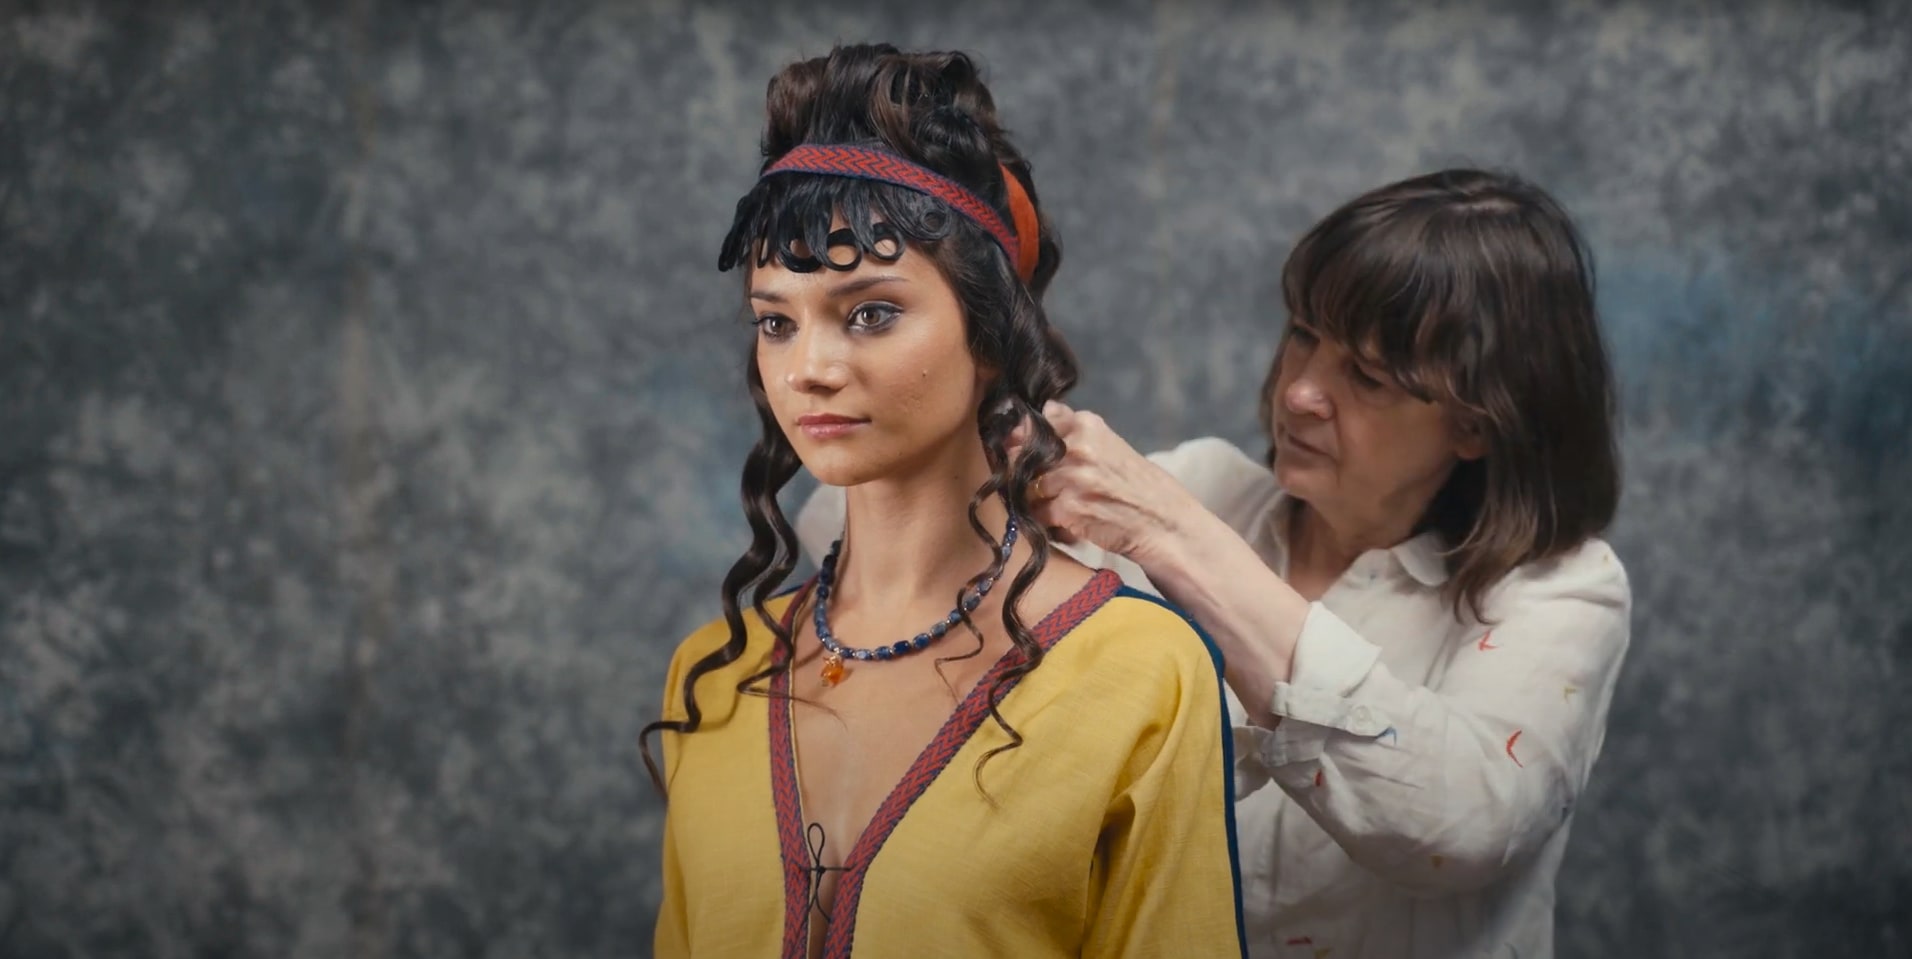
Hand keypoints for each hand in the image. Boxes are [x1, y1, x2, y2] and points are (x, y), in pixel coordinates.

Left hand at [1005, 401, 1197, 564]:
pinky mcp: (1069, 508)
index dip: (1022, 440)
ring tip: (1061, 509)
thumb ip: (1071, 435)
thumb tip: (1020, 428)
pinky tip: (1067, 525)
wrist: (1166, 525)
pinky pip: (1036, 514)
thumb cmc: (1137, 487)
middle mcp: (1078, 446)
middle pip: (1023, 456)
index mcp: (1088, 425)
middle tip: (1040, 488)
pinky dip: (1046, 523)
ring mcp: (1073, 477)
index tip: (1021, 452)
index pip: (1036, 421)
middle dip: (1024, 474)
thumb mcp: (1109, 447)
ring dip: (1036, 501)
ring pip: (1025, 487)